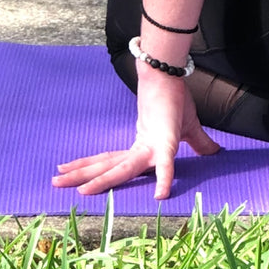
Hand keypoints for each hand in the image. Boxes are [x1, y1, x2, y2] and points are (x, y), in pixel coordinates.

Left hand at [52, 70, 219, 198]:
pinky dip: (165, 179)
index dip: (93, 170)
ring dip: (91, 176)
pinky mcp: (166, 141)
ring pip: (117, 168)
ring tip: (65, 185)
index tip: (73, 178)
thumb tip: (215, 152)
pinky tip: (162, 195)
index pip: (113, 163)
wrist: (170, 73)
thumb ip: (198, 144)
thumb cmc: (177, 100)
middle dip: (80, 174)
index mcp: (142, 148)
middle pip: (106, 166)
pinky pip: (167, 165)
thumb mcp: (188, 129)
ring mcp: (150, 146)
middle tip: (54, 182)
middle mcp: (140, 149)